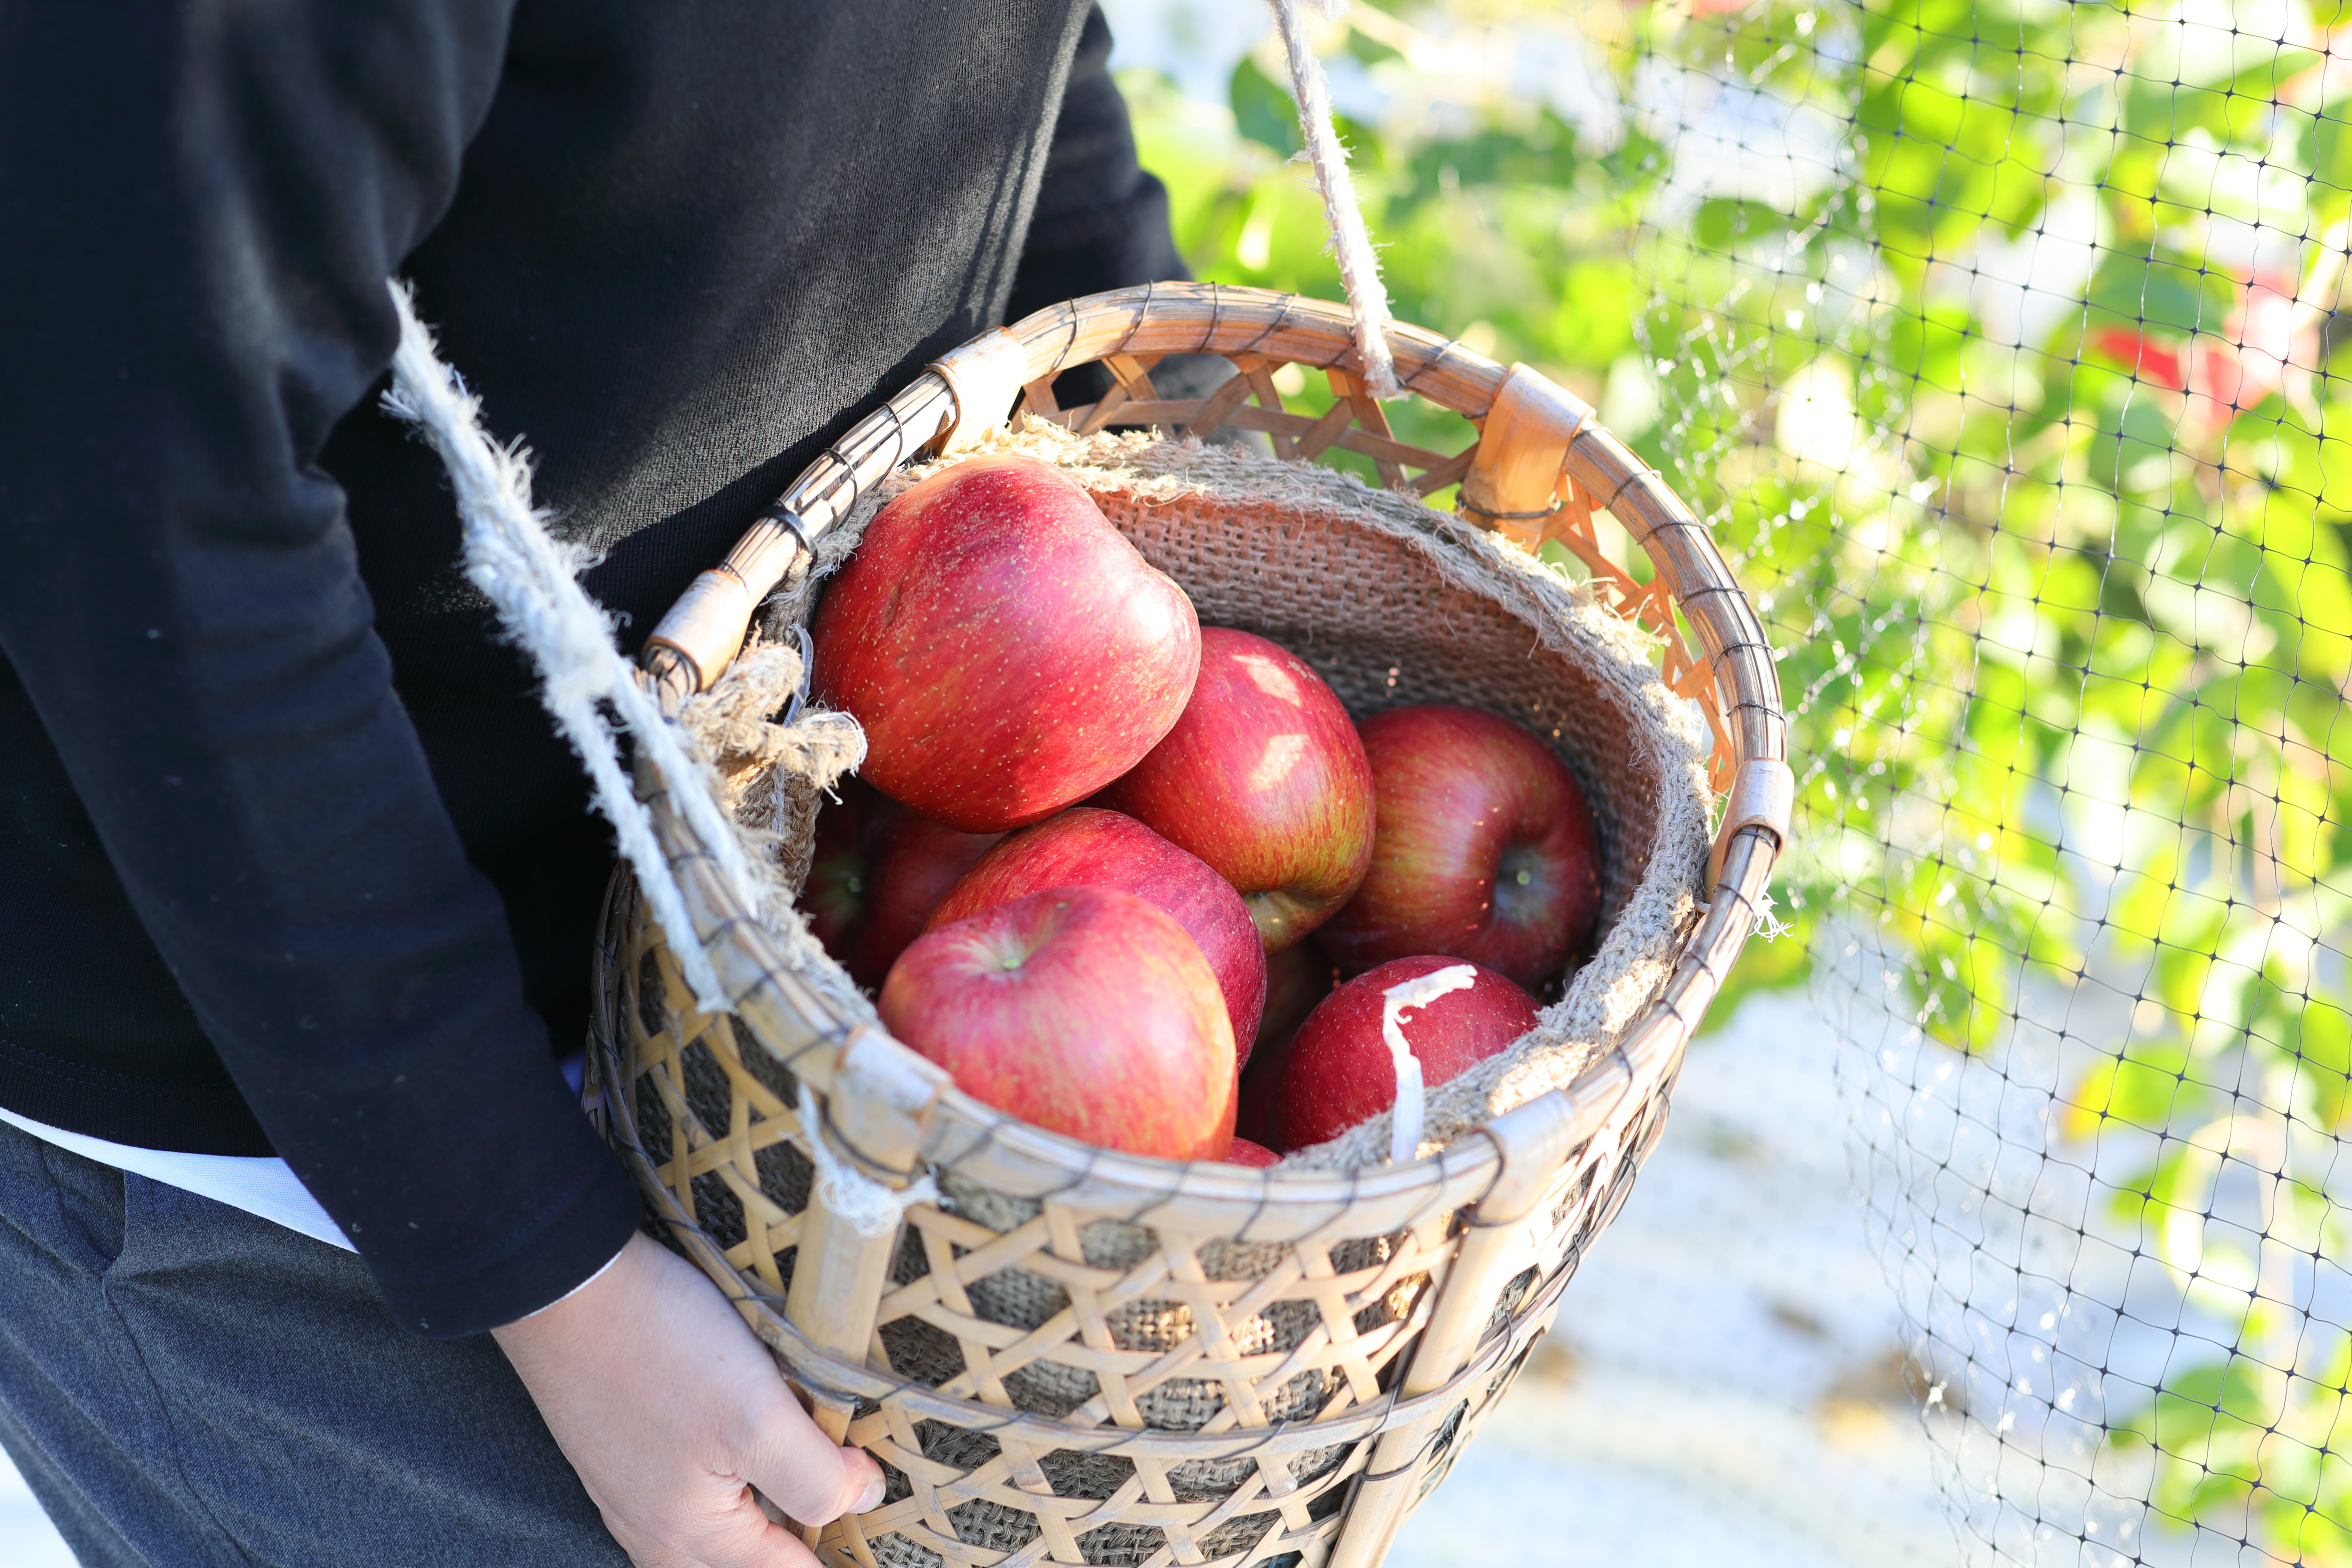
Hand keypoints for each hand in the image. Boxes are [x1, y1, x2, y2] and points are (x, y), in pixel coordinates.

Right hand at [494, 1231, 884, 1567]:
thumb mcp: (757, 1418)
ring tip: (798, 1480)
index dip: (839, 1544)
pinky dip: (721, 1485)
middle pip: (741, 1561)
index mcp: (691, 1535)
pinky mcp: (616, 1447)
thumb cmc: (660, 1349)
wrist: (564, 1286)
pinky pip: (679, 1493)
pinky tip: (738, 1451)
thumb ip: (815, 1474)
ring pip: (708, 1531)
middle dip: (789, 1542)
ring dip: (756, 1514)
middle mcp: (652, 1528)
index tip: (870, 1500)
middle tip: (840, 1496)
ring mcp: (627, 1490)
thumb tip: (862, 1497)